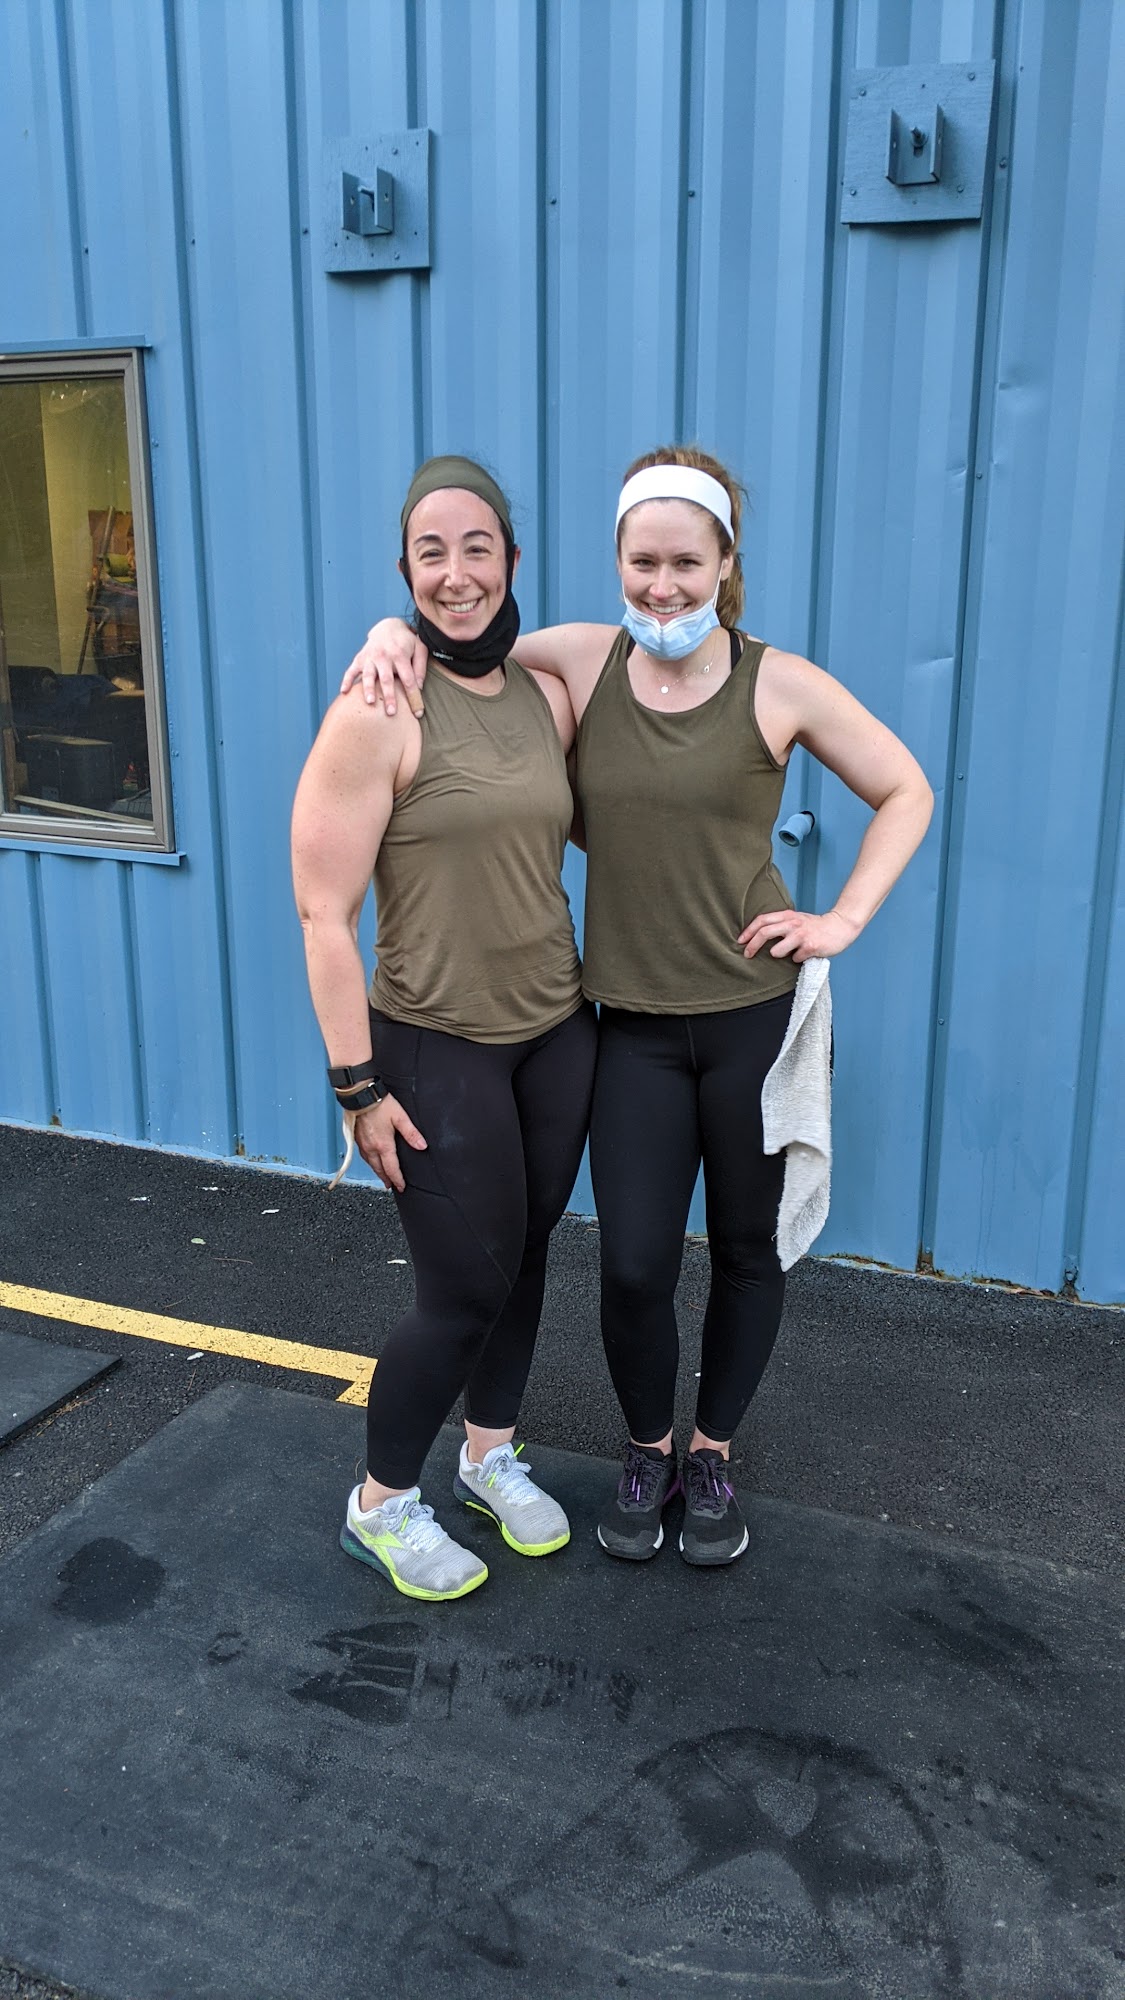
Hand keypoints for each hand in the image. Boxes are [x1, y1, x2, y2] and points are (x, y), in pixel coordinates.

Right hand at [339, 620, 427, 716]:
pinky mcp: (359, 659)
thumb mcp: (420, 649)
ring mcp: (369, 657)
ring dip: (368, 688)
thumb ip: (420, 667)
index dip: (413, 696)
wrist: (388, 626)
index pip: (408, 678)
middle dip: (389, 696)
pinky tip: (344, 692)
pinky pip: (351, 670)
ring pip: (368, 675)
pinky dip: (347, 680)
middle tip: (391, 712)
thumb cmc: (406, 642)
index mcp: (400, 654)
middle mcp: (383, 656)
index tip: (417, 713)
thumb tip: (419, 687)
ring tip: (369, 702)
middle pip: (387, 679)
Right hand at [352, 1093, 426, 1190]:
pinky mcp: (357, 1139)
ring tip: (383, 1176)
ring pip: (370, 1164)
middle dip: (387, 1179)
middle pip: (379, 1170)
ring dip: (378, 1172)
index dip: (397, 1180)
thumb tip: (422, 1146)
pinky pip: (364, 1156)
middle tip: (392, 1186)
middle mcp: (371, 1148)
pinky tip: (372, 1161)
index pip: (391, 1169)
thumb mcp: (400, 1117)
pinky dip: (370, 1162)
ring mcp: (362, 1144)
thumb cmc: (379, 1104)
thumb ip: (412, 1133)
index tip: (401, 1187)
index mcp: (383, 1145)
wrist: (360, 1095)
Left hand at [739, 907, 859, 962]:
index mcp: (787, 915)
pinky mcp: (811, 947)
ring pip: (777, 951)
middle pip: (764, 933)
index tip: (740, 941)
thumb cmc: (814, 926)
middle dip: (752, 946)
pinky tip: (805, 954)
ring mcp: (801, 936)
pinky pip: (795, 959)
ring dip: (779, 954)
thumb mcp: (795, 919)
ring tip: (789, 952)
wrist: (839, 926)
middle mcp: (793, 924)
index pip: (762, 920)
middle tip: (747, 955)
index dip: (748, 931)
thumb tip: (758, 936)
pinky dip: (797, 959)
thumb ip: (780, 924)